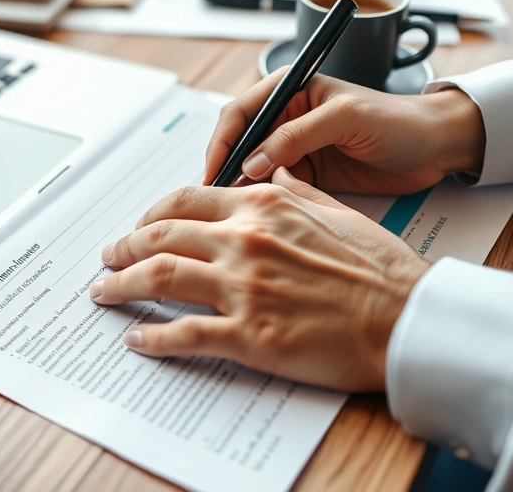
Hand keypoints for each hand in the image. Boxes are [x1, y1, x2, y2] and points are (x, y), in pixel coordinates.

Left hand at [89, 168, 429, 391]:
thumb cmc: (380, 270)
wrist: (408, 318)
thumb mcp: (336, 211)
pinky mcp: (249, 335)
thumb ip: (295, 191)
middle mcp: (245, 241)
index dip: (150, 215)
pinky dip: (152, 337)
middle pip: (158, 237)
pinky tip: (137, 339)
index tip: (137, 228)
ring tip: (104, 294)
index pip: (184, 201)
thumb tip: (273, 173)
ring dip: (120, 285)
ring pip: (157, 278)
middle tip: (108, 258)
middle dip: (122, 247)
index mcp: (263, 207)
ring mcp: (243, 288)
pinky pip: (182, 334)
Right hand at [204, 70, 485, 194]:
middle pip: (239, 142)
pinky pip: (272, 187)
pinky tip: (255, 214)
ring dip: (239, 187)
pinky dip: (260, 200)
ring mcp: (295, 148)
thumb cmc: (399, 120)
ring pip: (251, 168)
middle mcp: (287, 117)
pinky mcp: (307, 174)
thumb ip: (297, 136)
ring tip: (231, 210)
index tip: (214, 170)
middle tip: (215, 196)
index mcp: (291, 89)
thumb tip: (252, 161)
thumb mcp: (346, 118)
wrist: (437, 147)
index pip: (240, 112)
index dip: (222, 141)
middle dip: (224, 166)